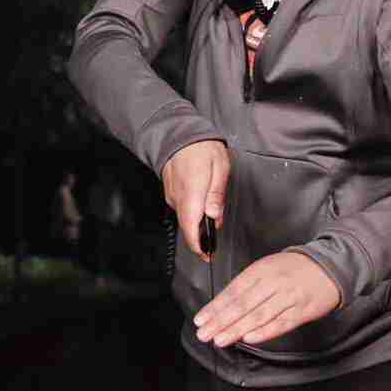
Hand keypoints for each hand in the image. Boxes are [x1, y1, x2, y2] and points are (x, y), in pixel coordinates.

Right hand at [161, 140, 229, 258]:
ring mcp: (172, 196)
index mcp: (192, 194)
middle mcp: (178, 198)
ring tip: (211, 224)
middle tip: (213, 243)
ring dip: (197, 225)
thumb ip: (216, 195)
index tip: (207, 255)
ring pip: (185, 219)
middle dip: (201, 238)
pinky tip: (202, 209)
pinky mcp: (171, 193)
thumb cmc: (203, 149)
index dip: (199, 246)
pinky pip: (182, 209)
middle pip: (188, 227)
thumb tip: (214, 217)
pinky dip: (192, 214)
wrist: (180, 135)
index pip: (192, 228)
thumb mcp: (220, 168)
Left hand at [194, 252, 340, 347]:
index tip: (201, 319)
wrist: (331, 267)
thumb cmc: (295, 269)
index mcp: (262, 270)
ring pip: (259, 315)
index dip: (216, 306)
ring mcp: (289, 297)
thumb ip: (248, 285)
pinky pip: (281, 323)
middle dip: (221, 321)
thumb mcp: (268, 267)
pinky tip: (250, 338)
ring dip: (237, 329)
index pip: (234, 290)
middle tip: (204, 333)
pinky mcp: (302, 311)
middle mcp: (274, 283)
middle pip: (243, 304)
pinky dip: (264, 332)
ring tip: (220, 339)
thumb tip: (223, 306)